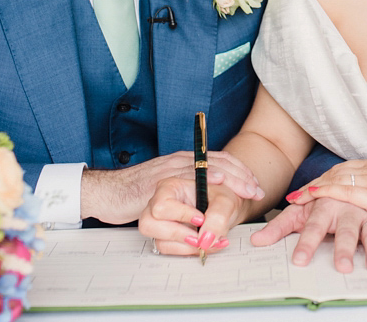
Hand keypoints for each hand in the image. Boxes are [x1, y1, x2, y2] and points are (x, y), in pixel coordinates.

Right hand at [80, 150, 263, 224]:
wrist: (109, 192)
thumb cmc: (137, 193)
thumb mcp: (169, 190)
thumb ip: (187, 194)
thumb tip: (206, 207)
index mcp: (184, 162)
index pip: (219, 161)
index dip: (239, 171)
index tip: (256, 184)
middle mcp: (180, 160)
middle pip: (218, 161)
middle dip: (241, 175)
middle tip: (258, 189)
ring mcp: (171, 168)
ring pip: (207, 166)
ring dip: (230, 177)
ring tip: (246, 188)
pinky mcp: (161, 179)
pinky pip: (187, 174)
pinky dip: (205, 175)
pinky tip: (218, 180)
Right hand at [138, 177, 239, 256]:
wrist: (225, 211)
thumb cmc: (220, 199)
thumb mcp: (225, 201)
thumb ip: (218, 217)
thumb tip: (206, 239)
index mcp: (170, 188)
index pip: (162, 205)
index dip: (180, 215)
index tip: (201, 219)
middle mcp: (160, 205)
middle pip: (149, 224)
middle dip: (178, 234)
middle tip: (200, 236)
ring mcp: (160, 223)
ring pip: (160, 241)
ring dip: (187, 246)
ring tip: (208, 241)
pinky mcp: (166, 239)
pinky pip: (169, 251)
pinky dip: (189, 251)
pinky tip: (205, 245)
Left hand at [250, 198, 366, 272]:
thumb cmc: (337, 198)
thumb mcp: (309, 210)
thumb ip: (284, 224)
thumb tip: (256, 241)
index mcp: (328, 202)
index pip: (314, 224)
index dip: (307, 242)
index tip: (299, 260)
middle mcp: (349, 205)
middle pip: (346, 229)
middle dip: (343, 248)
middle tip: (341, 267)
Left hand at [285, 158, 366, 240]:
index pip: (344, 169)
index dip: (325, 179)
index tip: (310, 188)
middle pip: (335, 172)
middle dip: (314, 183)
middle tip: (297, 195)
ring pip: (335, 179)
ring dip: (313, 189)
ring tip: (296, 199)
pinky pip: (342, 190)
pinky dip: (323, 192)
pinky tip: (310, 197)